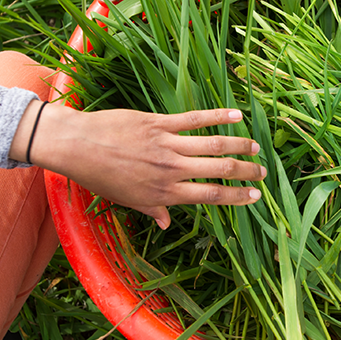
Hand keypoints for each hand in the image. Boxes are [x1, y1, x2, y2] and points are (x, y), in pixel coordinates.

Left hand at [9, 103, 266, 228]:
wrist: (77, 146)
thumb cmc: (99, 176)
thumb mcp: (126, 200)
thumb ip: (151, 209)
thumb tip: (165, 224)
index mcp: (164, 193)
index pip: (209, 196)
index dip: (236, 197)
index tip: (255, 197)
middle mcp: (170, 170)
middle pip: (219, 170)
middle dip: (245, 171)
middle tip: (263, 173)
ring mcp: (166, 144)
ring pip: (212, 144)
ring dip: (238, 145)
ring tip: (255, 147)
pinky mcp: (159, 123)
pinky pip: (194, 119)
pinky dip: (217, 117)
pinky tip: (236, 116)